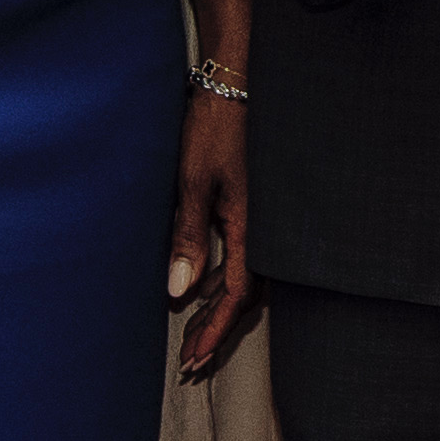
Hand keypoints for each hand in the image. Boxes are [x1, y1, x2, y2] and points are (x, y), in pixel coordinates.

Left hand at [170, 79, 255, 376]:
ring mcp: (257, 215)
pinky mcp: (248, 203)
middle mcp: (261, 227)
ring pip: (244, 277)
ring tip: (194, 335)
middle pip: (246, 296)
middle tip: (192, 362)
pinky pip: (240, 256)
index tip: (192, 359)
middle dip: (218, 331)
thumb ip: (187, 236)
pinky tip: (202, 287)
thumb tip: (178, 292)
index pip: (237, 296)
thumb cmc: (214, 124)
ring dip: (219, 309)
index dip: (214, 331)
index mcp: (251, 226)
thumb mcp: (192, 180)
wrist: (235, 78)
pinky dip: (221, 280)